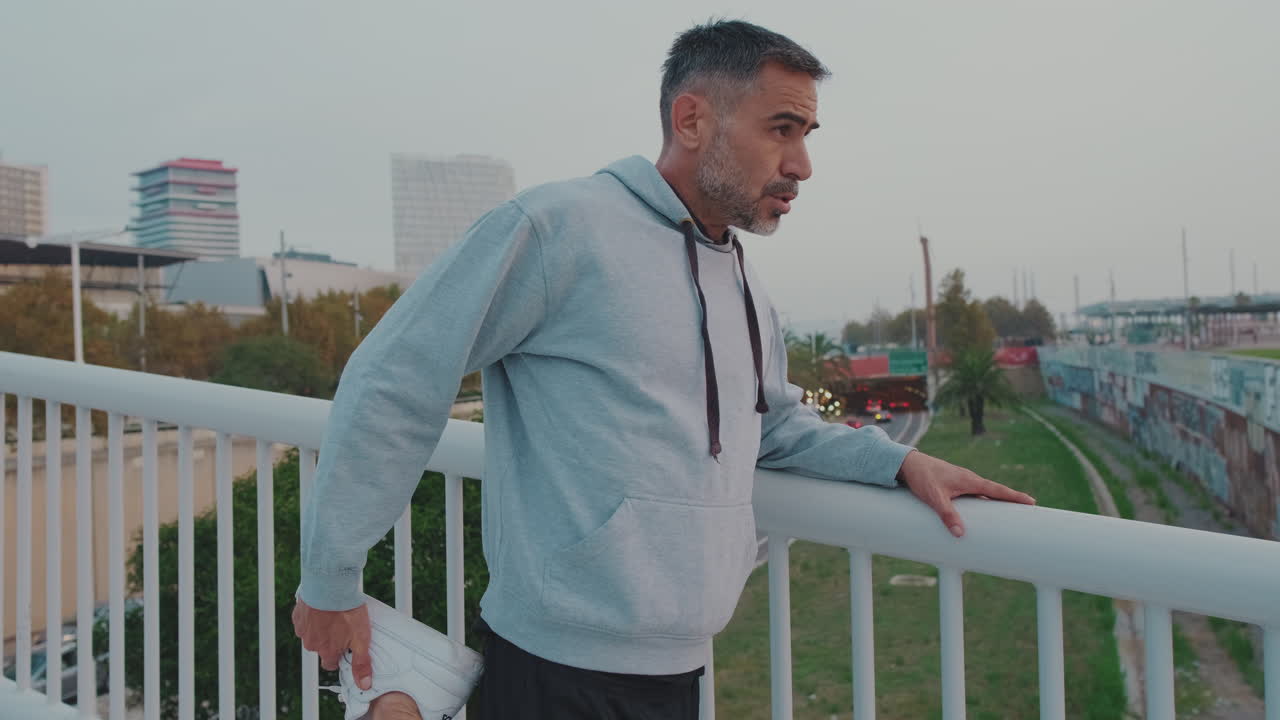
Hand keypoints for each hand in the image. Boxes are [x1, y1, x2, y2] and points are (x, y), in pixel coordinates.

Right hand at [292, 598, 372, 689]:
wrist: (330, 586)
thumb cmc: (346, 610)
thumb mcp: (361, 638)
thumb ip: (362, 662)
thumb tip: (364, 684)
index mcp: (326, 651)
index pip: (330, 664)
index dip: (339, 657)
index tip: (346, 647)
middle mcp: (311, 643)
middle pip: (321, 648)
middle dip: (331, 640)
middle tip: (343, 625)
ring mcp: (303, 629)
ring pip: (313, 634)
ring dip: (321, 628)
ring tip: (334, 614)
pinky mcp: (298, 615)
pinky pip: (305, 620)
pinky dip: (313, 616)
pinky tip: (323, 607)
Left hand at [897, 450, 1034, 537]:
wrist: (907, 464)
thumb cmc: (922, 477)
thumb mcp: (934, 498)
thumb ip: (947, 515)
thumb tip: (960, 534)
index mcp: (970, 481)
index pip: (997, 490)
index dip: (1014, 497)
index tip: (1032, 501)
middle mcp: (969, 480)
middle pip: (994, 493)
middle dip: (1010, 501)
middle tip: (1028, 509)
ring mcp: (961, 482)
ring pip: (983, 494)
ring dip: (995, 502)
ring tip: (1008, 514)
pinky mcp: (952, 485)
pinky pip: (972, 495)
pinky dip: (981, 502)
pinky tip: (980, 511)